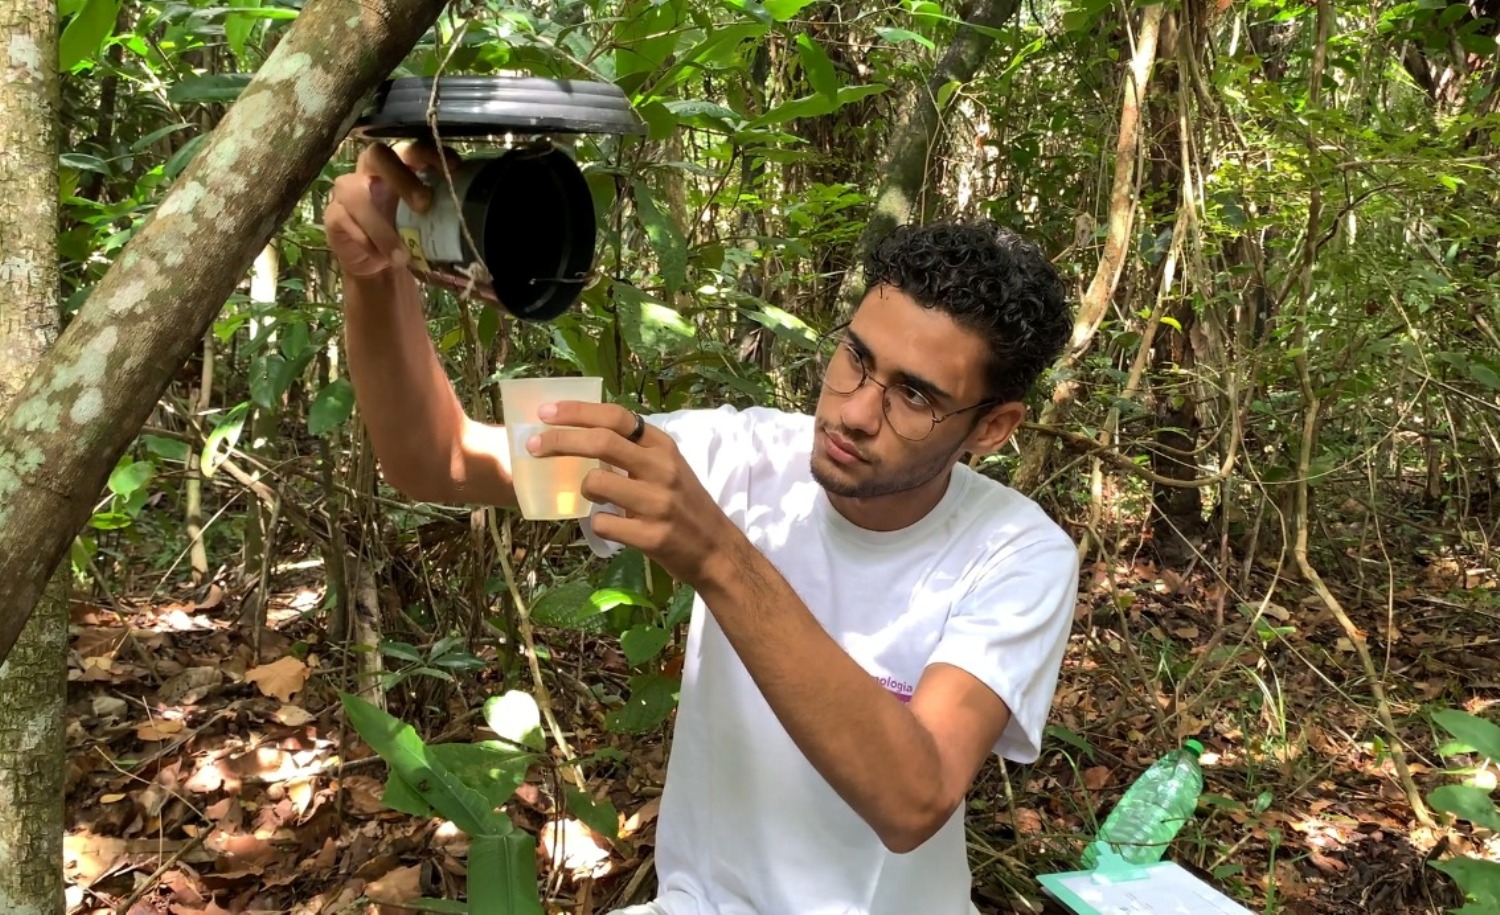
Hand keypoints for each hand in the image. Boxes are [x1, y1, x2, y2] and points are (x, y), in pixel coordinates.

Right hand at [324, 141, 459, 279]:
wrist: (379, 263)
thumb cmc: (406, 233)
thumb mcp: (427, 221)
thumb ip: (442, 209)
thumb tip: (475, 213)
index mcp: (400, 164)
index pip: (413, 148)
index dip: (431, 153)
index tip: (453, 168)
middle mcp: (371, 170)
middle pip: (379, 156)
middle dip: (402, 178)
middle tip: (424, 204)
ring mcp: (348, 190)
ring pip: (358, 194)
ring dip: (381, 226)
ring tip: (401, 255)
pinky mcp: (334, 214)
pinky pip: (344, 220)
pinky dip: (365, 240)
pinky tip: (379, 256)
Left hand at [526, 402, 740, 586]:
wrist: (717, 551)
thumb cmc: (686, 506)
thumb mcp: (669, 468)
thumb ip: (635, 452)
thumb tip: (583, 437)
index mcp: (663, 447)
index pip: (616, 417)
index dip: (577, 411)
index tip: (546, 411)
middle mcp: (662, 469)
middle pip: (600, 442)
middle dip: (559, 440)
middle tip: (533, 445)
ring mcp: (658, 503)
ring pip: (596, 483)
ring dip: (581, 490)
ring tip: (591, 497)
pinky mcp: (652, 536)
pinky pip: (603, 523)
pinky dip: (598, 524)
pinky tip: (609, 526)